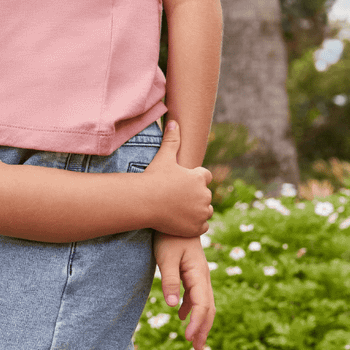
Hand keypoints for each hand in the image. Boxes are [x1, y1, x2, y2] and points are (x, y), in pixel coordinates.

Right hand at [142, 120, 212, 235]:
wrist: (144, 202)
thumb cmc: (153, 178)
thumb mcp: (164, 157)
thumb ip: (172, 140)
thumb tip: (175, 122)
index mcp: (199, 178)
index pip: (205, 177)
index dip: (195, 179)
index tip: (183, 182)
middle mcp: (205, 195)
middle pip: (205, 195)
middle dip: (195, 195)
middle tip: (177, 197)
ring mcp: (201, 213)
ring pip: (205, 211)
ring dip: (197, 210)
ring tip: (179, 209)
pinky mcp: (197, 227)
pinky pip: (202, 226)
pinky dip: (194, 224)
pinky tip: (181, 220)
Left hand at [154, 232, 214, 349]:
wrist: (174, 214)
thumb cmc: (168, 235)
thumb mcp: (165, 257)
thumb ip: (170, 280)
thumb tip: (173, 307)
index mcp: (199, 273)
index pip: (202, 304)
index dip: (198, 323)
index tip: (189, 338)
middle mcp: (203, 275)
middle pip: (208, 307)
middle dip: (203, 328)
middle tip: (198, 349)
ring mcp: (199, 273)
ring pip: (204, 302)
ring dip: (200, 320)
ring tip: (194, 340)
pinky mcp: (192, 270)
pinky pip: (196, 294)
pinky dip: (192, 307)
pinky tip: (182, 315)